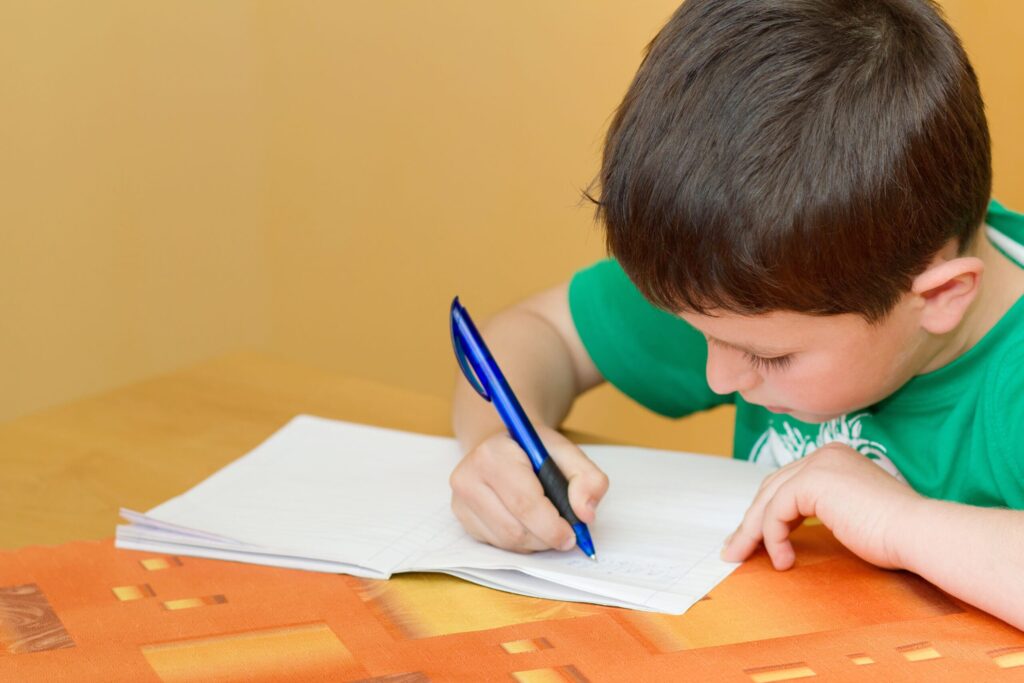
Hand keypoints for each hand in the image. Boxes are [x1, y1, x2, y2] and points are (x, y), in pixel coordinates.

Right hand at [449, 425, 608, 552]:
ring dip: (535, 542)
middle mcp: (468, 478)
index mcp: (493, 455)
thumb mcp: (567, 452)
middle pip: (514, 530)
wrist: (503, 445)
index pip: (524, 502)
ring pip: (507, 542)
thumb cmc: (533, 450)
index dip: (552, 526)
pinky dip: (520, 542)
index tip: (573, 534)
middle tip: (566, 534)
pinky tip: (527, 523)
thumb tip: (585, 513)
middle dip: (546, 538)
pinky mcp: (462, 519)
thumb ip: (588, 478)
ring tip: (547, 524)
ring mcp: (461, 501)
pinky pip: (497, 545)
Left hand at [721, 443, 920, 569]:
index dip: (764, 512)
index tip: (750, 540)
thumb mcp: (848, 516)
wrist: (919, 533)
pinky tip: (783, 559)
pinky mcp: (812, 481)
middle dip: (750, 521)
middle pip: (772, 488)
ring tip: (743, 558)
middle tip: (734, 551)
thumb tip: (783, 531)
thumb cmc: (894, 535)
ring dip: (753, 532)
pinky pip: (776, 512)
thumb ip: (820, 511)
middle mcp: (824, 454)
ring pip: (768, 500)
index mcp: (835, 457)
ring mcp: (818, 464)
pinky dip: (773, 537)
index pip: (787, 483)